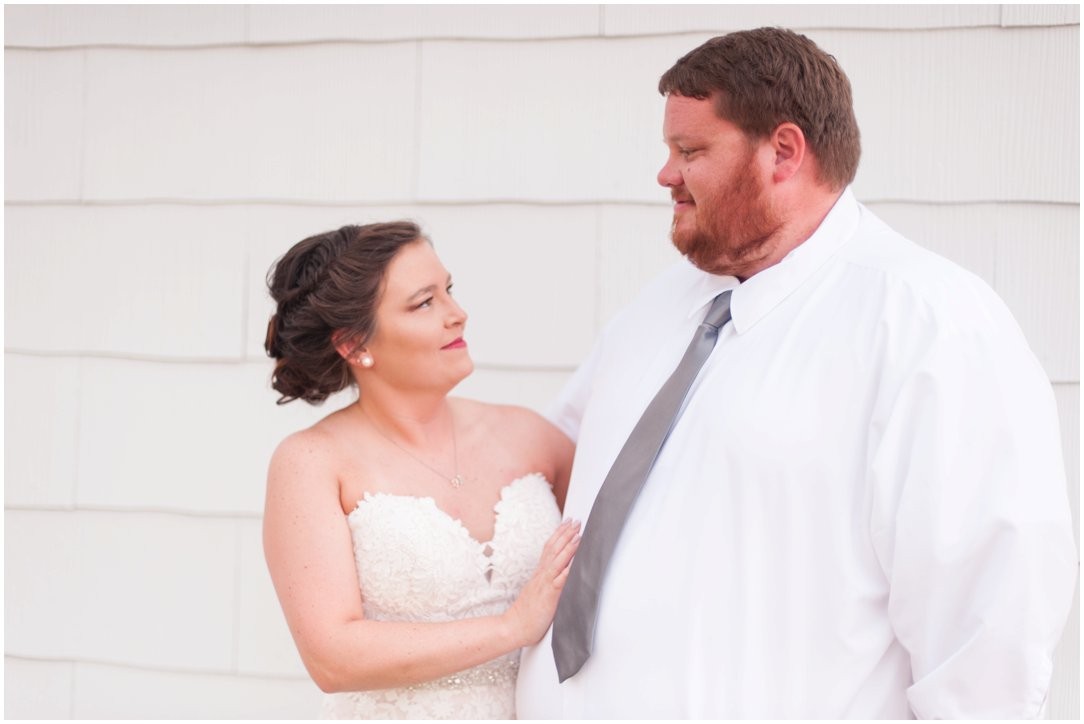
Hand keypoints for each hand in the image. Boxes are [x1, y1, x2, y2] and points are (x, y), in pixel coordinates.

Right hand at [504, 518, 580, 646]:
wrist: (513, 627)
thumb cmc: (526, 613)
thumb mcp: (537, 592)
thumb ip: (546, 581)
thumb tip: (557, 573)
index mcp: (539, 574)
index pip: (549, 548)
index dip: (559, 534)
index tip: (567, 523)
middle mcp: (541, 575)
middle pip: (554, 549)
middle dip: (565, 534)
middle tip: (575, 521)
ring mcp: (544, 584)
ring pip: (557, 561)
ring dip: (568, 547)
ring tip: (578, 535)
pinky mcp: (549, 596)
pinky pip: (560, 581)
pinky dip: (567, 571)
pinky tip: (575, 563)